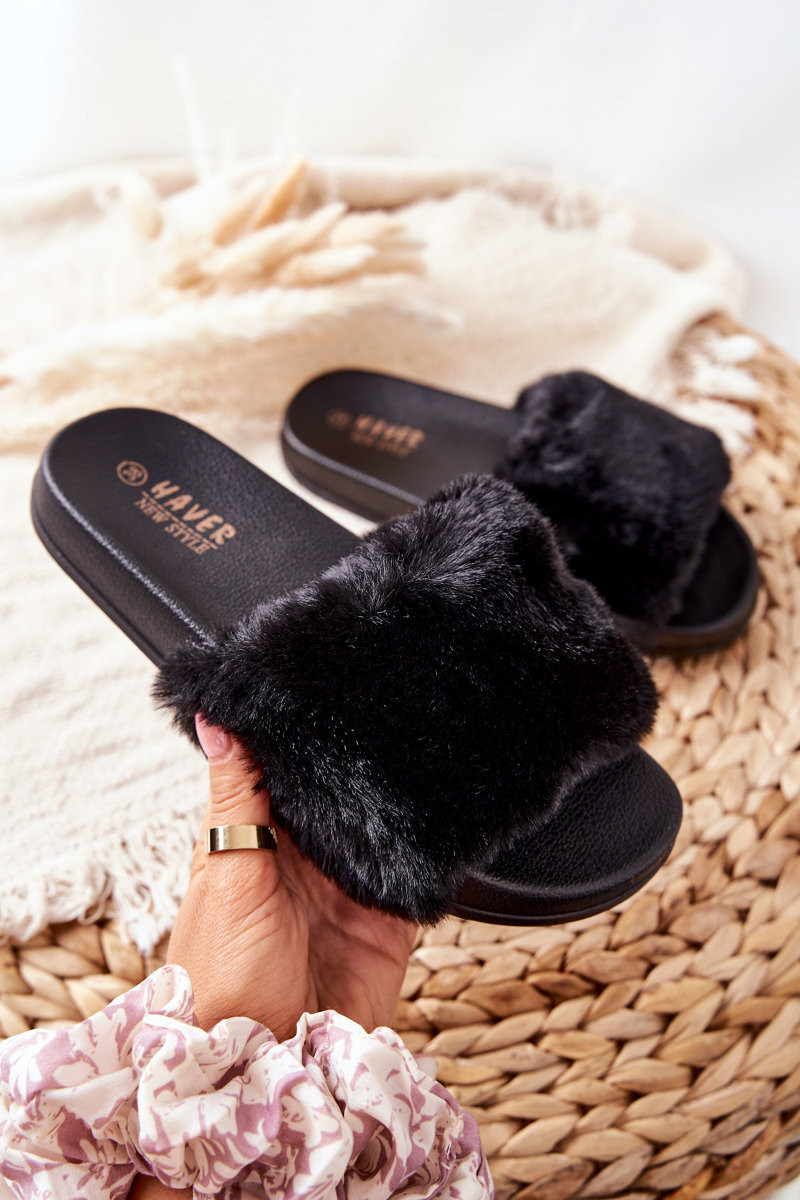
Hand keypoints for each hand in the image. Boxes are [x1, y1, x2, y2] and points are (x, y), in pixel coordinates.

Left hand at [166, 716, 416, 1037]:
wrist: (265, 1065)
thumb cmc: (221, 979)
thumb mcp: (227, 877)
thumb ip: (235, 798)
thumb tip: (214, 718)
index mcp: (256, 840)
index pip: (281, 770)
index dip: (298, 732)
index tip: (320, 680)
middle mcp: (303, 859)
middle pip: (336, 795)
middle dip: (356, 763)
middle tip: (386, 706)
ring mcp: (346, 889)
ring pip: (379, 828)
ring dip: (395, 802)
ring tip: (419, 750)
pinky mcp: (387, 922)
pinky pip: (413, 876)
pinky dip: (427, 853)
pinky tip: (440, 820)